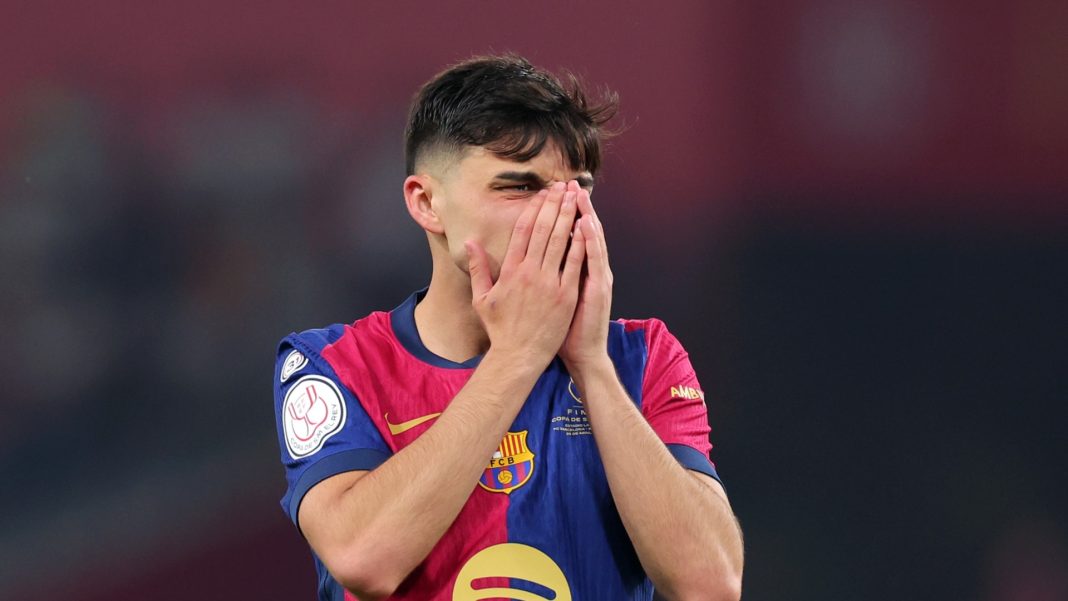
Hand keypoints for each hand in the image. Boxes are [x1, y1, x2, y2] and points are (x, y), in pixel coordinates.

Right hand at [466, 181, 587, 365]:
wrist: (518, 356)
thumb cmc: (500, 329)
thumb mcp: (481, 298)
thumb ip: (477, 268)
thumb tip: (469, 243)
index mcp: (510, 271)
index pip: (522, 231)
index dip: (533, 209)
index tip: (542, 194)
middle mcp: (529, 273)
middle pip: (543, 230)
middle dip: (554, 205)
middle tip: (562, 186)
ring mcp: (549, 283)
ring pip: (560, 242)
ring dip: (568, 217)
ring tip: (575, 198)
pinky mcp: (565, 296)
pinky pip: (574, 264)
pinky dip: (580, 244)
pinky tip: (586, 227)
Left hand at [560, 180, 612, 372]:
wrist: (583, 354)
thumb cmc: (565, 329)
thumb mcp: (555, 299)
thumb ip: (548, 275)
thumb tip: (533, 258)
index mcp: (576, 271)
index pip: (569, 236)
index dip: (562, 215)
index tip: (553, 194)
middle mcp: (589, 270)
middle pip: (582, 232)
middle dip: (575, 208)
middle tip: (570, 184)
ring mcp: (596, 277)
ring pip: (591, 240)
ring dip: (586, 216)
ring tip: (579, 195)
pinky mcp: (598, 288)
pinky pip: (593, 261)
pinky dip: (590, 242)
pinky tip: (586, 225)